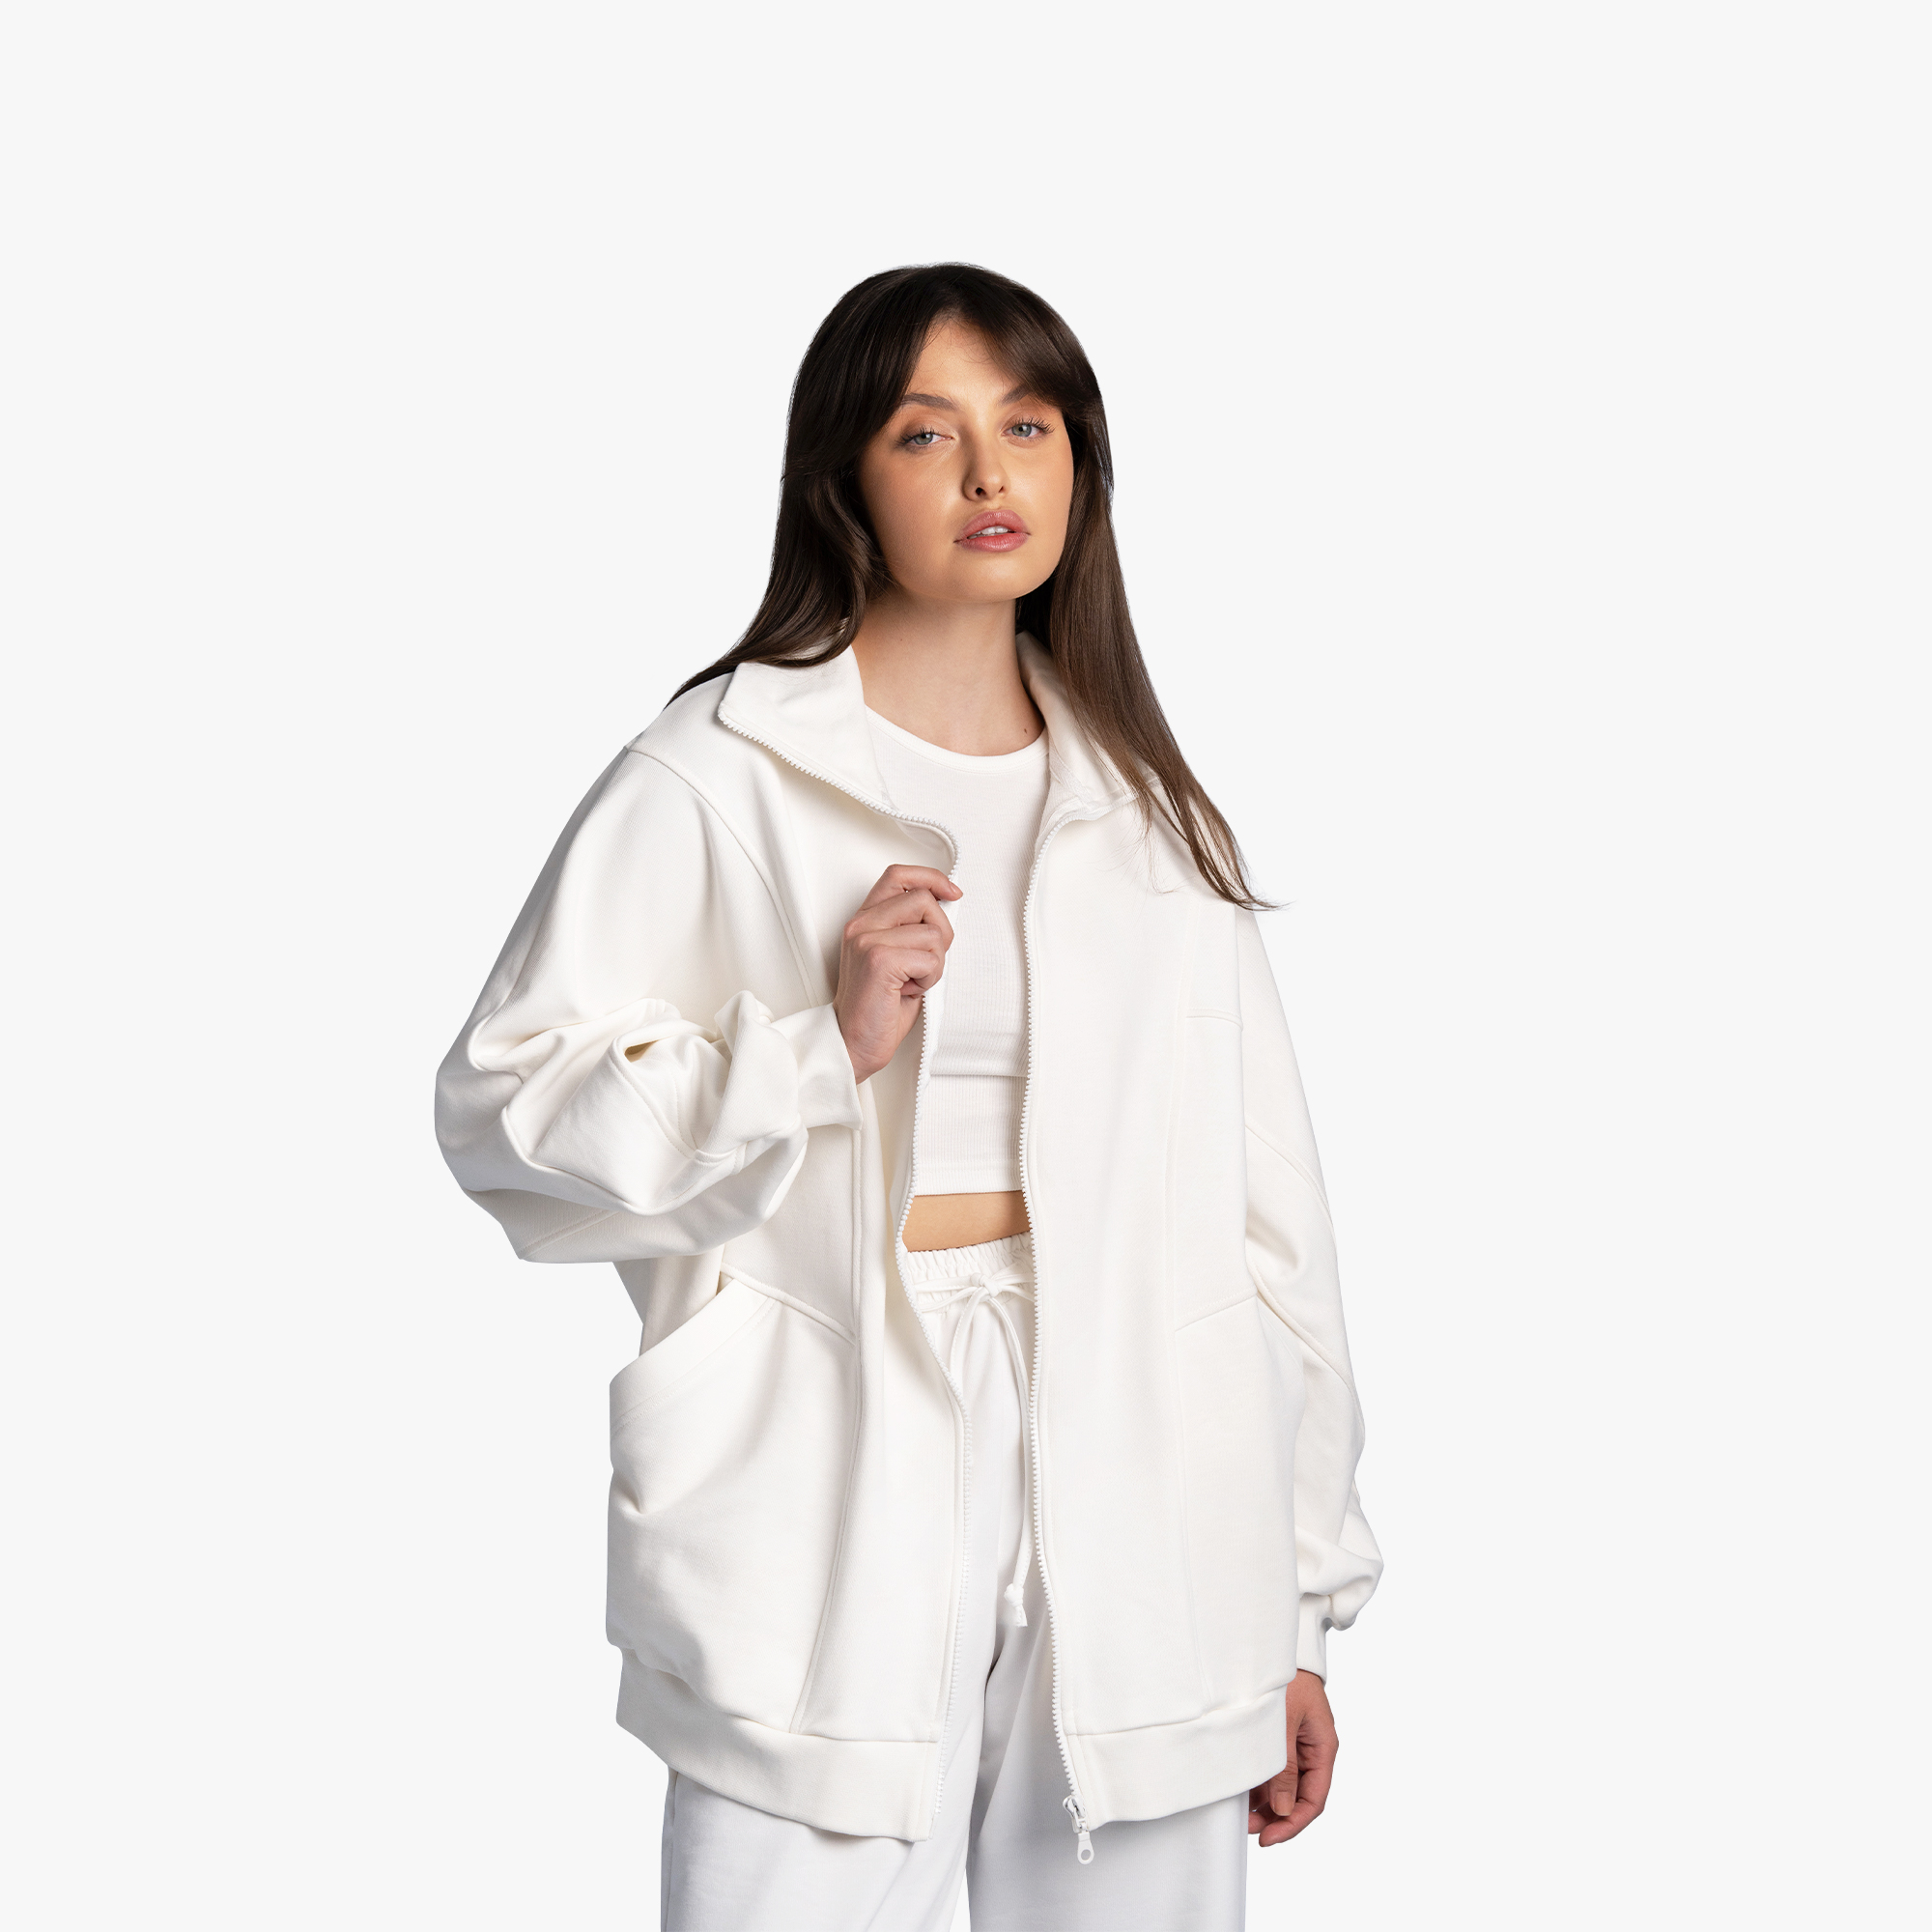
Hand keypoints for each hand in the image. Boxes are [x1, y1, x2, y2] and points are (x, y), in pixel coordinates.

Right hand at [834, 866, 960, 1082]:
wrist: (852, 1043)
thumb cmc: (878, 1006)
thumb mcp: (896, 957)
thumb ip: (912, 928)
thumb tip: (949, 904)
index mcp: (864, 920)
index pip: (899, 875)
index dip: (931, 878)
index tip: (952, 893)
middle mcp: (861, 925)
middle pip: (924, 899)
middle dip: (941, 932)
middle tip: (925, 962)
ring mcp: (868, 940)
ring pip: (933, 932)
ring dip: (935, 963)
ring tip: (912, 980)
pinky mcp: (880, 960)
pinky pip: (931, 958)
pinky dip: (930, 978)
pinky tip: (909, 990)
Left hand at [1249, 1670, 1336, 1846]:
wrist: (1271, 1647)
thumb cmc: (1285, 1680)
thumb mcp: (1283, 1725)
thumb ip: (1284, 1768)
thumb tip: (1283, 1810)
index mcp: (1322, 1747)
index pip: (1315, 1798)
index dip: (1294, 1823)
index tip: (1269, 1838)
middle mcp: (1311, 1751)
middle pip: (1300, 1797)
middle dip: (1278, 1818)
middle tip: (1251, 1831)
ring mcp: (1295, 1745)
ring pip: (1285, 1787)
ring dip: (1267, 1804)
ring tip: (1243, 1816)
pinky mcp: (1279, 1739)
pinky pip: (1274, 1771)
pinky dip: (1260, 1785)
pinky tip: (1243, 1795)